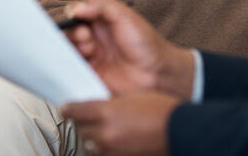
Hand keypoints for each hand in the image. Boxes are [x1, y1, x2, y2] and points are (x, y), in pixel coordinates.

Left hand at [61, 92, 179, 155]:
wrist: (180, 131)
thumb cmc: (161, 111)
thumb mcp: (131, 97)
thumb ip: (109, 103)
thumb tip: (95, 107)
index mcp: (106, 112)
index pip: (73, 111)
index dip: (69, 108)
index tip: (68, 108)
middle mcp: (104, 134)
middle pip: (79, 129)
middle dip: (82, 123)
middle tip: (88, 118)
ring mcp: (111, 151)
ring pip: (88, 145)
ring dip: (92, 138)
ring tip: (103, 132)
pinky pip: (101, 155)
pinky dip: (103, 150)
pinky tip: (111, 144)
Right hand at [65, 0, 194, 98]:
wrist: (157, 73)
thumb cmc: (146, 43)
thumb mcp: (125, 15)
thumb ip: (101, 5)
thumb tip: (76, 8)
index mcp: (100, 20)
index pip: (76, 14)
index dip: (74, 16)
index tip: (79, 20)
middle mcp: (94, 37)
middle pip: (69, 32)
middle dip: (74, 34)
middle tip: (87, 39)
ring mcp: (91, 56)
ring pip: (68, 50)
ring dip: (74, 49)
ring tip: (90, 51)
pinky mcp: (90, 75)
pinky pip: (72, 70)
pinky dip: (70, 66)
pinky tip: (81, 64)